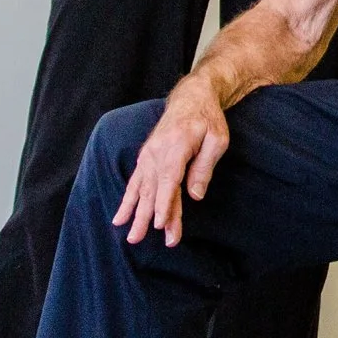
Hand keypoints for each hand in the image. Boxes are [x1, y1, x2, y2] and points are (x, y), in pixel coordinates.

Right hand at [113, 78, 229, 247]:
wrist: (191, 97)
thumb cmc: (208, 119)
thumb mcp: (217, 138)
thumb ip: (204, 166)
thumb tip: (195, 196)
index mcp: (176, 146)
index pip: (169, 179)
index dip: (164, 203)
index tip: (160, 224)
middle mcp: (157, 152)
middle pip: (153, 189)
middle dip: (148, 217)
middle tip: (143, 240)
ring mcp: (148, 155)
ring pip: (142, 189)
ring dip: (136, 215)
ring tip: (131, 237)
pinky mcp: (145, 158)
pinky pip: (135, 183)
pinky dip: (127, 201)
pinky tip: (120, 218)